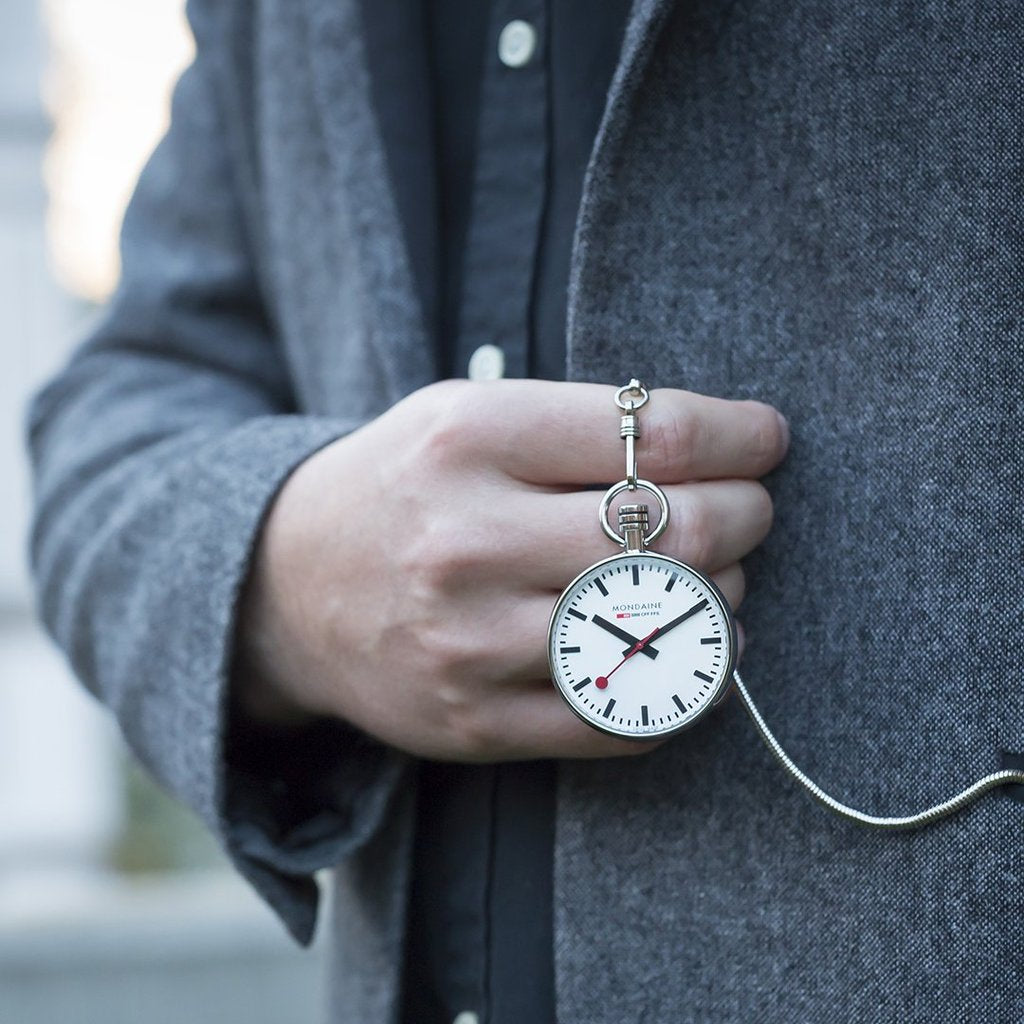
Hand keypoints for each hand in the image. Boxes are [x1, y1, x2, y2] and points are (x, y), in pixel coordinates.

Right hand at [235, 379, 787, 761]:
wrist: (286, 586)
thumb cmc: (401, 488)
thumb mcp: (465, 417)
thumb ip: (580, 425)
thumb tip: (720, 450)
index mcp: (468, 439)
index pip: (654, 433)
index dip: (738, 435)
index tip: (764, 438)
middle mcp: (466, 539)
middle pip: (675, 532)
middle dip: (746, 516)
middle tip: (749, 510)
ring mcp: (468, 641)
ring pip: (662, 627)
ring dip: (722, 599)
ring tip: (712, 576)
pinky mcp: (472, 722)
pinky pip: (625, 717)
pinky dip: (683, 684)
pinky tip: (684, 647)